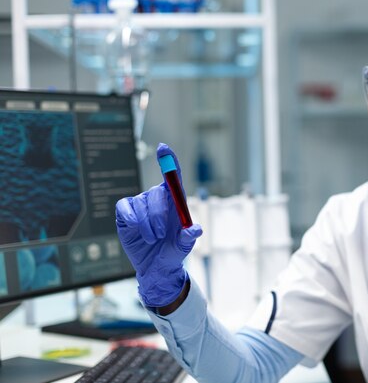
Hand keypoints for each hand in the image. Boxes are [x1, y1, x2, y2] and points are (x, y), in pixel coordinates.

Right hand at [115, 143, 201, 306]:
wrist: (156, 267)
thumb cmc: (173, 251)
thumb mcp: (183, 246)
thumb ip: (188, 237)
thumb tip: (195, 229)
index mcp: (176, 201)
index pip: (173, 176)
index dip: (168, 160)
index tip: (163, 148)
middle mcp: (158, 198)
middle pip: (157, 193)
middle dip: (158, 214)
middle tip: (159, 234)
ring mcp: (141, 204)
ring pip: (141, 203)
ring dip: (146, 223)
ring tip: (152, 239)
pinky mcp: (126, 212)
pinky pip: (125, 207)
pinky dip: (131, 218)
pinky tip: (134, 228)